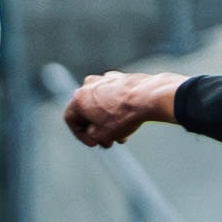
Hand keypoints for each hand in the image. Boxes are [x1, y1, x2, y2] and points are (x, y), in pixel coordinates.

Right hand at [62, 71, 184, 147]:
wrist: (149, 96)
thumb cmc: (124, 115)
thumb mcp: (102, 135)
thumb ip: (92, 136)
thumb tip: (94, 134)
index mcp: (79, 97)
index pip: (71, 120)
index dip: (80, 135)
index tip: (94, 143)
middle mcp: (89, 85)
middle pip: (88, 111)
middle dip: (98, 129)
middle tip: (109, 142)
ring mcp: (105, 79)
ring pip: (102, 104)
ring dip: (109, 121)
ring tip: (122, 135)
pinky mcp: (121, 77)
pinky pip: (114, 96)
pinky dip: (117, 108)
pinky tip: (129, 120)